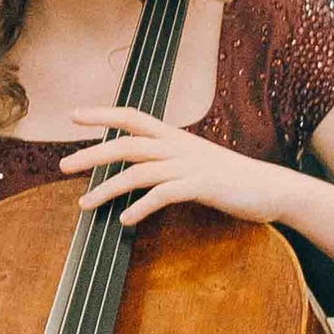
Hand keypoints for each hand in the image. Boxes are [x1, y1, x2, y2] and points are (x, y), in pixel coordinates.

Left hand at [59, 107, 284, 232]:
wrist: (271, 188)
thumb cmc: (231, 179)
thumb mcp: (195, 162)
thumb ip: (168, 161)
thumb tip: (139, 170)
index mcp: (175, 137)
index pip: (132, 117)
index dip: (102, 113)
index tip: (73, 115)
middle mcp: (178, 146)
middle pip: (126, 144)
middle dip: (92, 153)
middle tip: (62, 166)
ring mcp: (189, 165)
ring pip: (138, 172)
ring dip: (107, 189)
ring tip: (84, 204)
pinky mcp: (201, 186)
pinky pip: (163, 194)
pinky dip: (141, 207)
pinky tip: (125, 220)